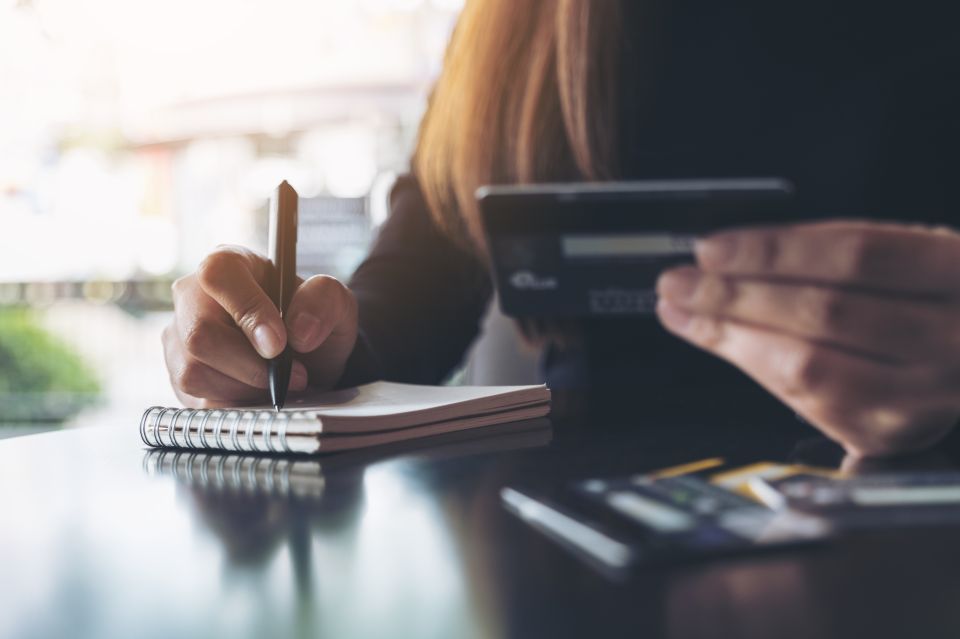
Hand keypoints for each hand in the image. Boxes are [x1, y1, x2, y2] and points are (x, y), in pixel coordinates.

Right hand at [163, 246, 357, 407]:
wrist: (308, 357)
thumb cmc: (311, 320)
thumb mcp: (334, 302)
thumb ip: (323, 301)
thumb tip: (299, 331)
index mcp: (228, 264)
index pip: (218, 276)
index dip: (248, 312)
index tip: (279, 344)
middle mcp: (192, 297)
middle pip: (200, 334)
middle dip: (251, 366)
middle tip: (292, 375)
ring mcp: (178, 337)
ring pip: (193, 372)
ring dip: (245, 388)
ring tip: (278, 382)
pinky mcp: (178, 375)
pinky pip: (196, 400)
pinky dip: (235, 404)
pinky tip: (258, 394)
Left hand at [656, 221, 959, 457]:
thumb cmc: (935, 301)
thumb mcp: (911, 257)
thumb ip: (836, 256)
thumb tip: (735, 255)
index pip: (855, 254)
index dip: (773, 250)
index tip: (712, 249)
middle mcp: (954, 339)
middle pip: (823, 313)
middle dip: (734, 295)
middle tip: (679, 282)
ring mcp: (924, 397)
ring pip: (808, 366)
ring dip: (729, 335)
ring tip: (683, 310)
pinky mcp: (890, 436)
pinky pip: (806, 404)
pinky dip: (754, 367)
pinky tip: (720, 343)